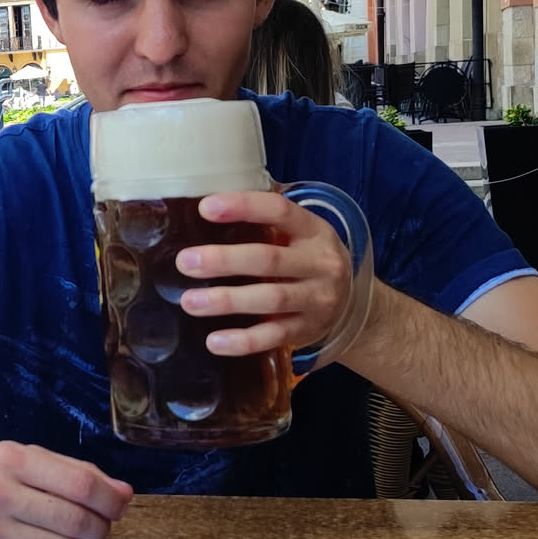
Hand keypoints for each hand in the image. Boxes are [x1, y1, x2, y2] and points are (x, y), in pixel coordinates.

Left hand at [173, 191, 352, 356]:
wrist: (352, 301)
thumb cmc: (307, 257)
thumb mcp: (299, 232)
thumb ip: (264, 216)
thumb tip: (208, 196)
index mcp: (313, 230)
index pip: (279, 211)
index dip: (243, 207)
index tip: (205, 208)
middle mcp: (320, 263)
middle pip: (269, 259)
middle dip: (224, 260)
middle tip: (185, 261)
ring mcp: (317, 299)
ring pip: (270, 299)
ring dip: (227, 301)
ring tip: (190, 302)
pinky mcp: (308, 330)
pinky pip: (274, 337)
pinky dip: (243, 341)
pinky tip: (214, 342)